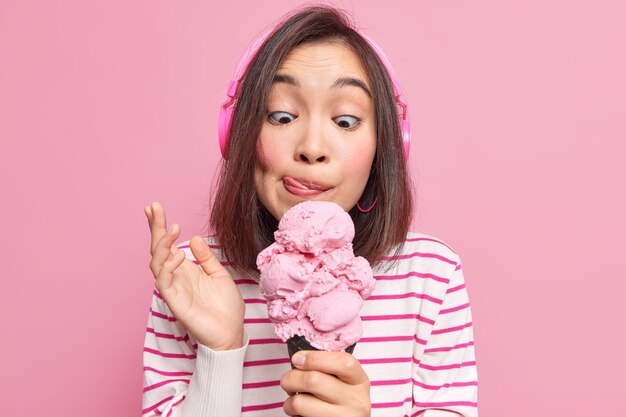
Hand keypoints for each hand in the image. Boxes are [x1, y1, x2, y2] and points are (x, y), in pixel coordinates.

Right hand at [144, 201, 244, 350]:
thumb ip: (206, 257)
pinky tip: (179, 255)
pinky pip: (164, 281)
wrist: (231, 332)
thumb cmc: (225, 307)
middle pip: (158, 249)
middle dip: (155, 228)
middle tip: (153, 207)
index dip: (160, 227)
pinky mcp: (174, 301)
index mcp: (185, 269)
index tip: (154, 208)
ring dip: (162, 244)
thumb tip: (194, 238)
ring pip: (157, 263)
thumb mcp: (219, 274)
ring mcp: (173, 288)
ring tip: (173, 228)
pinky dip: (168, 266)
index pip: (168, 244)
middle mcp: (176, 277)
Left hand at [281, 350, 370, 416]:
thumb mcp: (344, 380)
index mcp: (359, 380)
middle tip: (288, 381)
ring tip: (294, 401)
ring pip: (300, 402)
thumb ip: (327, 367)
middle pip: (313, 380)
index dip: (315, 358)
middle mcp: (355, 401)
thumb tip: (299, 359)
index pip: (342, 363)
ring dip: (289, 401)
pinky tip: (301, 414)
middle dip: (291, 378)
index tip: (297, 359)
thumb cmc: (341, 399)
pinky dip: (294, 414)